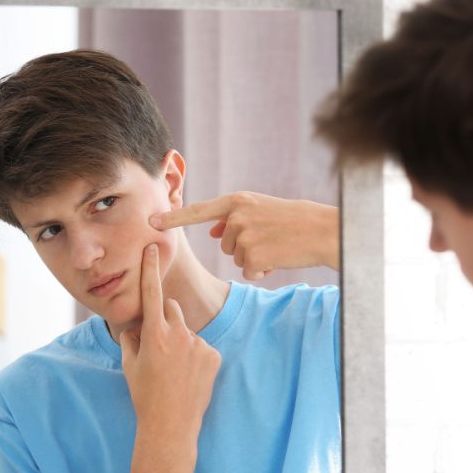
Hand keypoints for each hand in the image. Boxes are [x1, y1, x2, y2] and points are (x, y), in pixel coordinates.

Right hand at [120, 244, 221, 442]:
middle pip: (172, 309)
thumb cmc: (145, 395)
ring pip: (188, 331)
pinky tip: (189, 377)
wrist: (170, 425)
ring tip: (175, 370)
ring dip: (181, 341)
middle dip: (165, 319)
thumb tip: (136, 325)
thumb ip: (131, 338)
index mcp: (154, 334)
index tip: (152, 249)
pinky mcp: (214, 356)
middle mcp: (178, 335)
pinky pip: (202, 346)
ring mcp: (198, 345)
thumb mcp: (129, 365)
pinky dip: (196, 356)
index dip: (150, 270)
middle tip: (159, 346)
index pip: (151, 294)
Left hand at [150, 192, 339, 277]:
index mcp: (236, 201)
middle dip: (244, 246)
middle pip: (224, 243)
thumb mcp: (260, 210)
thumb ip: (233, 218)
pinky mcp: (254, 257)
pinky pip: (248, 271)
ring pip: (236, 258)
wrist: (322, 230)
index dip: (173, 218)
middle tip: (269, 237)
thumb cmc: (292, 219)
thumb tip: (212, 231)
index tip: (150, 221)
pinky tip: (278, 258)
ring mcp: (244, 236)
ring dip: (254, 258)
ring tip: (276, 245)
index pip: (197, 211)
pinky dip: (262, 271)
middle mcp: (236, 216)